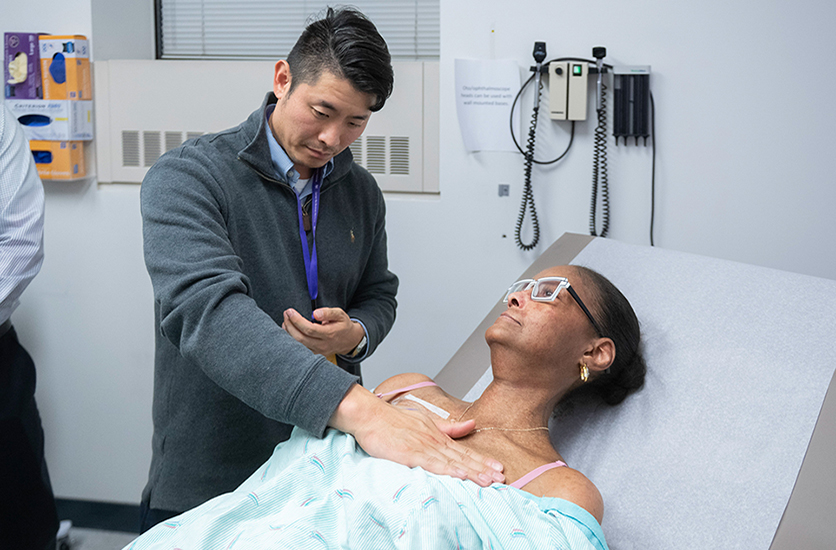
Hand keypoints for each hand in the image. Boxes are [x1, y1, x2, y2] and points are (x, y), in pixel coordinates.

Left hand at [282, 307, 364, 355]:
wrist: (349, 340)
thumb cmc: (343, 325)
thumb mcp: (340, 314)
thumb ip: (328, 312)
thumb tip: (315, 313)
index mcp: (329, 334)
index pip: (309, 329)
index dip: (297, 320)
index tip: (290, 311)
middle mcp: (322, 345)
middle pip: (300, 338)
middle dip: (290, 325)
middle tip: (286, 314)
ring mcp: (318, 351)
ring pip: (298, 344)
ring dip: (289, 332)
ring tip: (286, 321)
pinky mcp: (314, 353)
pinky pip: (300, 348)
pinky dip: (292, 339)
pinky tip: (290, 330)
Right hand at [330, 385, 504, 486]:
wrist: (370, 415)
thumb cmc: (393, 419)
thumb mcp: (425, 420)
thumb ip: (449, 426)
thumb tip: (472, 425)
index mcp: (438, 435)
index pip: (464, 450)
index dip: (482, 460)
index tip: (498, 468)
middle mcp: (434, 441)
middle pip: (462, 458)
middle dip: (482, 469)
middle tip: (501, 478)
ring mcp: (423, 447)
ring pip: (452, 462)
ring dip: (472, 472)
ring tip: (488, 481)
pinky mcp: (410, 454)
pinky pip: (432, 464)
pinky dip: (448, 470)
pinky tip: (461, 475)